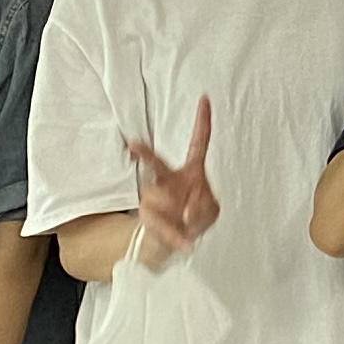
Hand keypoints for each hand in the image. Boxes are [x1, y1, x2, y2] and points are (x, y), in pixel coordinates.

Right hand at [124, 96, 220, 268]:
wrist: (168, 242)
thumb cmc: (191, 216)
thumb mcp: (209, 211)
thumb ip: (204, 207)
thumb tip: (189, 211)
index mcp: (189, 173)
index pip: (198, 144)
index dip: (202, 122)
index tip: (205, 98)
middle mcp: (168, 182)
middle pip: (157, 164)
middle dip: (147, 155)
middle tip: (134, 145)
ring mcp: (155, 200)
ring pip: (158, 200)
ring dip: (175, 215)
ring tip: (185, 222)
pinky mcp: (152, 222)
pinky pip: (166, 231)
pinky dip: (177, 238)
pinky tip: (187, 245)